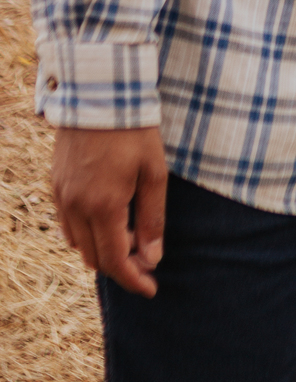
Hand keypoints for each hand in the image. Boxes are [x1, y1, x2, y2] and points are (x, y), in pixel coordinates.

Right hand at [51, 126, 167, 297]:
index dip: (134, 280)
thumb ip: (152, 217)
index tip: (151, 289)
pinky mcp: (56, 184)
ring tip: (129, 236)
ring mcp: (62, 196)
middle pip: (95, 258)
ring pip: (78, 243)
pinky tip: (105, 221)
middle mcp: (76, 207)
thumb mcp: (153, 172)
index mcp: (103, 206)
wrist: (99, 93)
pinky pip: (67, 224)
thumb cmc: (133, 130)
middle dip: (120, 266)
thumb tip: (152, 258)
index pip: (116, 261)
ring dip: (102, 250)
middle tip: (146, 259)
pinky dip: (85, 233)